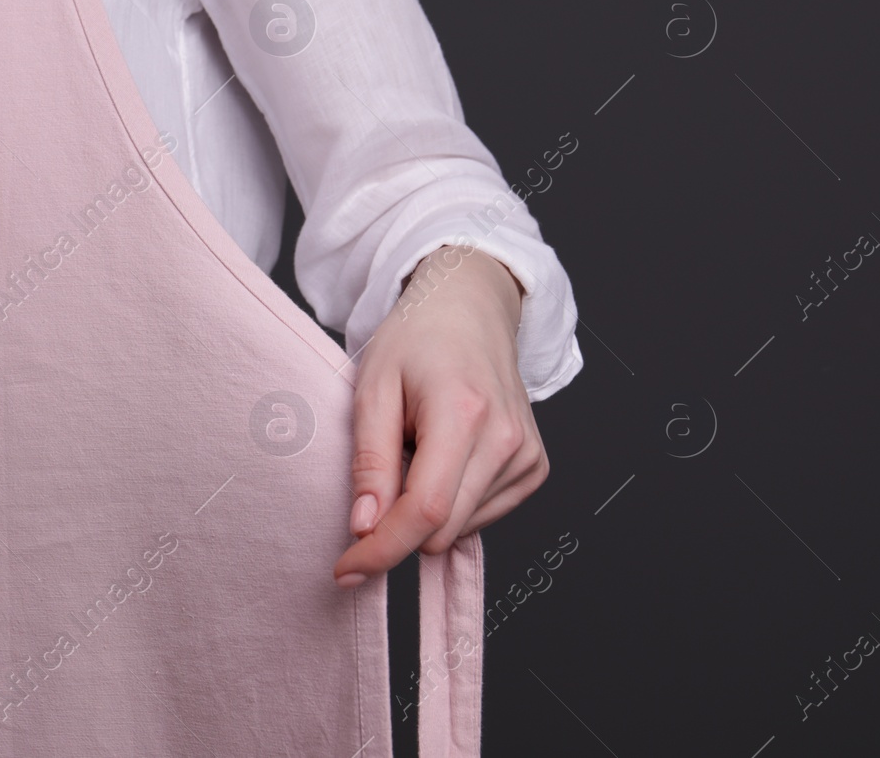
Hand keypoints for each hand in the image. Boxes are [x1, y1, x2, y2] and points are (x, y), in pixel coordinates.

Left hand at [333, 246, 547, 587]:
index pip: (425, 510)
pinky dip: (451, 502)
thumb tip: (364, 527)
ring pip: (459, 529)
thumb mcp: (372, 388)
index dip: (381, 549)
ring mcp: (527, 457)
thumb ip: (370, 460)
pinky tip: (443, 457)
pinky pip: (480, 517)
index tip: (344, 570)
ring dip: (425, 509)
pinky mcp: (535, 468)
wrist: (469, 308)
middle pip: (442, 529)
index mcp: (464, 414)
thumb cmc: (415, 340)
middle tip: (378, 474)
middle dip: (397, 524)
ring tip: (417, 448)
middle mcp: (507, 441)